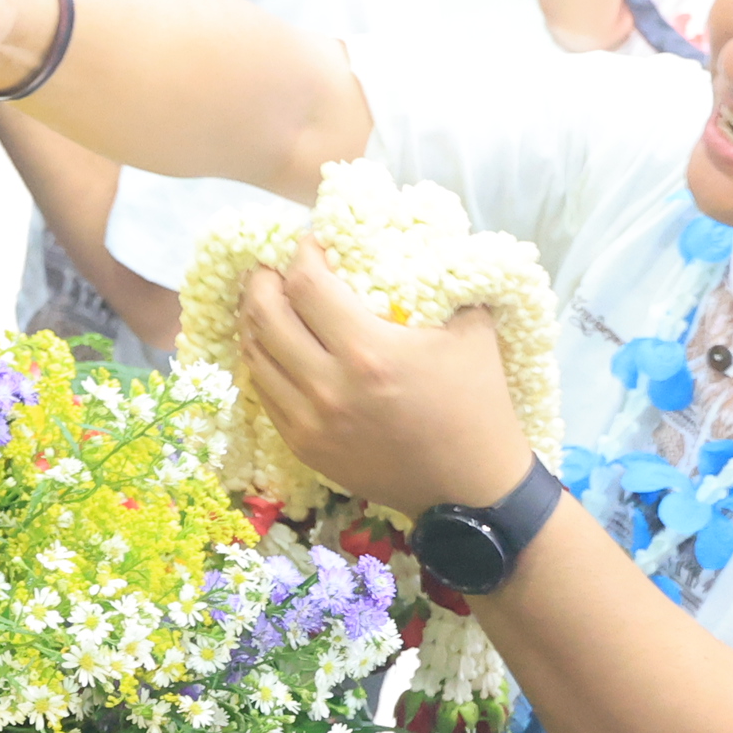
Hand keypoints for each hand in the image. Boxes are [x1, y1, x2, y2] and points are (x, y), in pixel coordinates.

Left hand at [234, 243, 529, 518]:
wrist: (470, 489)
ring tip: (265, 300)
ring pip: (255, 355)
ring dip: (254, 320)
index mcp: (369, 352)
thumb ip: (443, 282)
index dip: (301, 254)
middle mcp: (328, 387)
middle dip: (262, 281)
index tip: (310, 243)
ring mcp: (310, 422)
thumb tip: (418, 243)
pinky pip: (265, 392)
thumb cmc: (478, 405)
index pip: (307, 285)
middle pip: (265, 315)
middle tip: (272, 267)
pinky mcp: (304, 447)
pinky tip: (272, 345)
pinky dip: (262, 361)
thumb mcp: (474, 330)